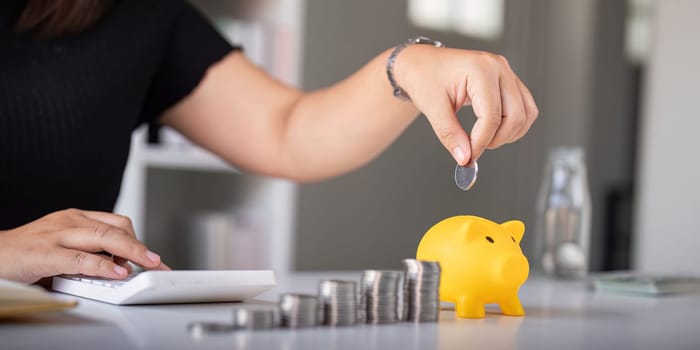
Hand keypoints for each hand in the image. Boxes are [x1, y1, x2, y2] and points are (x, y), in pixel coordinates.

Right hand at [0, 209, 168, 283]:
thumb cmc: (27, 254)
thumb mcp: (64, 247)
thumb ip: (90, 253)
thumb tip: (120, 267)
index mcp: (75, 218)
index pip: (116, 223)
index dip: (138, 240)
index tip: (153, 257)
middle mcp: (69, 221)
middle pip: (116, 229)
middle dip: (141, 246)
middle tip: (158, 262)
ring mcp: (57, 235)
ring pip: (104, 237)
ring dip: (131, 251)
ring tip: (147, 264)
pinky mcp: (44, 253)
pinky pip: (80, 258)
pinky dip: (102, 266)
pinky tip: (115, 272)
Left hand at [394, 45, 537, 164]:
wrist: (422, 63)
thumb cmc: (425, 77)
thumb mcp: (432, 107)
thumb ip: (449, 134)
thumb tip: (464, 157)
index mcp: (480, 69)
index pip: (491, 115)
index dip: (481, 141)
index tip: (468, 156)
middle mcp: (498, 68)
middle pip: (515, 116)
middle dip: (497, 139)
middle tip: (475, 148)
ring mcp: (506, 73)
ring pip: (526, 113)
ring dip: (509, 134)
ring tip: (484, 139)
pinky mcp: (508, 81)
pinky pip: (524, 107)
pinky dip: (514, 125)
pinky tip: (495, 131)